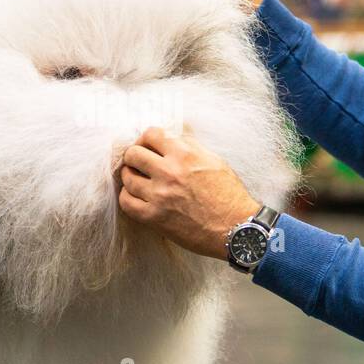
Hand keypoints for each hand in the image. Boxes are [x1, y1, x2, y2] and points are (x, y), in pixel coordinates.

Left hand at [117, 126, 261, 259]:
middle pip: (133, 154)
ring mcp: (159, 195)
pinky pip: (126, 202)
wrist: (236, 228)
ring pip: (128, 178)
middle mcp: (169, 172)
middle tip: (139, 163)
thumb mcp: (214, 160)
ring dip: (130, 176)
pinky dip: (128, 197)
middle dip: (135, 156)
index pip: (151, 134)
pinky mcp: (154, 217)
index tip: (147, 146)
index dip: (146, 139)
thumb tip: (170, 137)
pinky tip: (136, 196)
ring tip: (137, 179)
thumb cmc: (229, 195)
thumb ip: (190, 146)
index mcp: (185, 154)